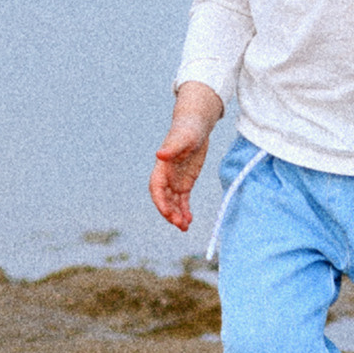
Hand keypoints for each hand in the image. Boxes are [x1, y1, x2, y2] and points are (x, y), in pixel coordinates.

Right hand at [149, 82, 225, 231]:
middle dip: (170, 213)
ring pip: (173, 203)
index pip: (156, 187)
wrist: (196, 125)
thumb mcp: (184, 137)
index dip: (160, 201)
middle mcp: (166, 175)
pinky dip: (184, 211)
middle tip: (180, 224)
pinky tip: (189, 220)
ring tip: (185, 227)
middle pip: (164, 198)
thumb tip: (160, 154)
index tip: (167, 212)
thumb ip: (172, 147)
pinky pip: (182, 201)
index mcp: (162, 166)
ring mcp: (175, 180)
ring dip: (177, 216)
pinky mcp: (185, 182)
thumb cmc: (189, 128)